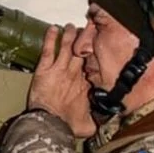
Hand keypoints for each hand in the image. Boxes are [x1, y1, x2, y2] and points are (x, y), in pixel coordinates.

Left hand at [27, 24, 95, 138]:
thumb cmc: (69, 125)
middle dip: (85, 39)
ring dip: (70, 35)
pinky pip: (49, 50)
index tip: (98, 47)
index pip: (93, 64)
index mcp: (87, 85)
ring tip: (72, 26)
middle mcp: (75, 73)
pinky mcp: (45, 69)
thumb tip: (107, 123)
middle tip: (88, 29)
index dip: (94, 55)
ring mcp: (60, 69)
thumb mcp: (89, 124)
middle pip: (83, 51)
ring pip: (68, 47)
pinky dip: (51, 38)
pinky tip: (53, 28)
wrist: (52, 125)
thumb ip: (98, 119)